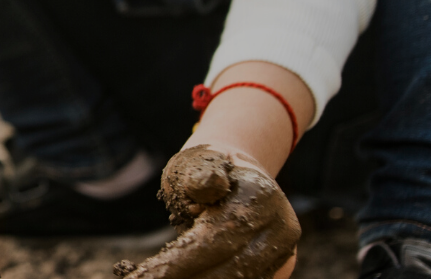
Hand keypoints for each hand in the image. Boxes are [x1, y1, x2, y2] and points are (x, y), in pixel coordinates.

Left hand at [114, 146, 299, 278]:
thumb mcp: (195, 162)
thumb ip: (198, 175)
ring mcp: (285, 250)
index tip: (145, 276)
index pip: (215, 240)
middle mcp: (280, 227)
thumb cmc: (204, 169)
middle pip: (230, 271)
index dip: (179, 263)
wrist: (238, 175)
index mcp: (259, 195)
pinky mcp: (280, 267)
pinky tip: (186, 278)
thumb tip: (208, 187)